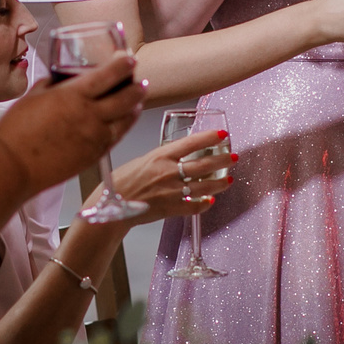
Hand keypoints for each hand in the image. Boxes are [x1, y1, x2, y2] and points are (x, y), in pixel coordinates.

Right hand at [0, 56, 144, 190]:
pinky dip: (124, 127)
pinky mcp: (93, 155)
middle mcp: (89, 115)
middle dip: (136, 87)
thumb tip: (60, 81)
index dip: (123, 66)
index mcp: (73, 96)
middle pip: (125, 98)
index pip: (108, 75)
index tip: (129, 60)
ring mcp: (94, 137)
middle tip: (140, 82)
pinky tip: (123, 123)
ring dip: (135, 107)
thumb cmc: (16, 132)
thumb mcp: (33, 96)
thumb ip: (52, 85)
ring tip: (138, 101)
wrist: (13, 165)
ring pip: (126, 120)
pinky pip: (116, 138)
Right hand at [108, 130, 229, 221]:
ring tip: (228, 179)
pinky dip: (204, 203)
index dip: (210, 137)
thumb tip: (175, 157)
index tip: (222, 134)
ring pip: (204, 186)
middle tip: (232, 157)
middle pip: (203, 165)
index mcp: (160, 156)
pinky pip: (194, 207)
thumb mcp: (140, 160)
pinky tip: (210, 200)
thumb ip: (160, 158)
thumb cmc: (119, 183)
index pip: (192, 143)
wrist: (111, 207)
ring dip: (219, 183)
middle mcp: (169, 173)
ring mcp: (172, 192)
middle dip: (222, 160)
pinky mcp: (171, 209)